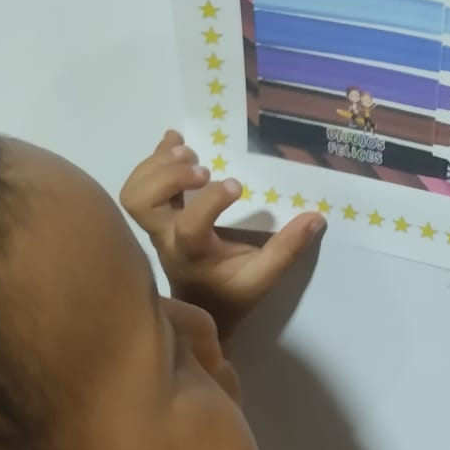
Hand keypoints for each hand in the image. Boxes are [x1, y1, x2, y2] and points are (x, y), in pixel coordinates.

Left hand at [120, 131, 325, 339]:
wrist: (199, 307)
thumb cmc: (231, 293)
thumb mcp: (263, 277)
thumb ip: (287, 249)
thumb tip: (315, 217)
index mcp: (190, 254)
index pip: (188, 226)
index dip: (210, 202)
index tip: (238, 186)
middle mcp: (164, 237)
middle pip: (140, 203)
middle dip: (168, 178)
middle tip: (202, 169)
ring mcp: (156, 225)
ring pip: (134, 191)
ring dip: (157, 165)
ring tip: (189, 152)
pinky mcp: (158, 213)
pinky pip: (141, 182)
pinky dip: (155, 158)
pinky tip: (176, 141)